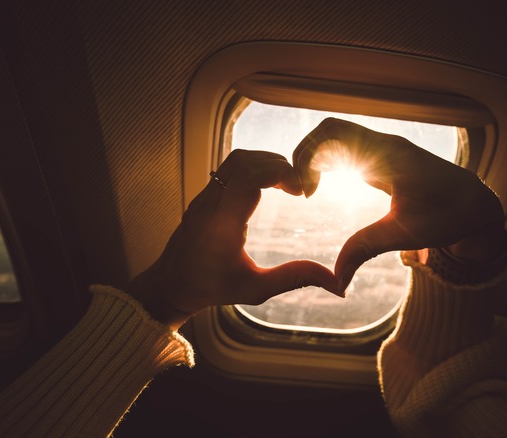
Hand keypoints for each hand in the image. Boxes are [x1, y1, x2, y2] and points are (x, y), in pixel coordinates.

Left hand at [127, 149, 338, 328]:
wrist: (170, 285)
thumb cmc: (212, 288)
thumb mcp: (256, 289)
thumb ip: (294, 279)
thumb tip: (336, 283)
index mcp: (221, 224)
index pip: (249, 177)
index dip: (280, 173)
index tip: (300, 191)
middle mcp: (209, 204)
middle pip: (243, 160)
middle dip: (276, 164)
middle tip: (298, 185)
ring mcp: (203, 197)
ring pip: (234, 160)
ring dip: (264, 163)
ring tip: (286, 182)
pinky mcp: (203, 196)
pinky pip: (228, 169)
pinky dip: (252, 168)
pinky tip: (269, 186)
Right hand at [293, 118, 506, 291]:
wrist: (476, 207)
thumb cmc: (448, 215)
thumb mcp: (403, 234)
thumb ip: (365, 250)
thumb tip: (336, 281)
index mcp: (386, 153)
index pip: (331, 132)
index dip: (308, 156)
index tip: (309, 193)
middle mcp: (382, 144)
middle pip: (328, 132)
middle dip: (305, 156)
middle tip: (302, 191)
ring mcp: (383, 150)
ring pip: (336, 139)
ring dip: (316, 160)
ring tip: (309, 192)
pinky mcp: (383, 160)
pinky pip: (347, 150)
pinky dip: (328, 164)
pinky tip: (323, 188)